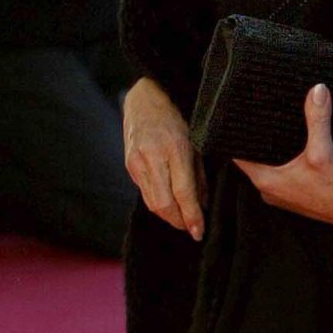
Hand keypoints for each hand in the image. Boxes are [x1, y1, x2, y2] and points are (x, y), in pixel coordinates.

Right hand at [124, 76, 205, 237]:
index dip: (192, 216)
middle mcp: (153, 157)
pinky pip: (145, 192)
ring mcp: (137, 162)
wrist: (145, 99)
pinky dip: (158, 203)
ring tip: (183, 221)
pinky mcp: (129, 165)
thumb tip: (202, 204)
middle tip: (192, 229)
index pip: (183, 192)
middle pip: (164, 204)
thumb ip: (200, 174)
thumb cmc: (179, 118)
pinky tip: (170, 205)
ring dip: (168, 216)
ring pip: (152, 202)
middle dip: (179, 221)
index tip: (200, 232)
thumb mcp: (198, 141)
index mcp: (175, 148)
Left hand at [233, 83, 332, 227]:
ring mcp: (286, 193)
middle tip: (262, 114)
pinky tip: (300, 146)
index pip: (239, 154)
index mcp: (267, 181)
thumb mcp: (324, 149)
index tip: (239, 116)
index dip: (237, 134)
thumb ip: (318, 119)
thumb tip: (316, 91)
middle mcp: (272, 189)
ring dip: (276, 149)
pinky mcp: (302, 192)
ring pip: (272, 165)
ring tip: (280, 126)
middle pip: (256, 158)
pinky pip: (287, 171)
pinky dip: (290, 158)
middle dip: (259, 138)